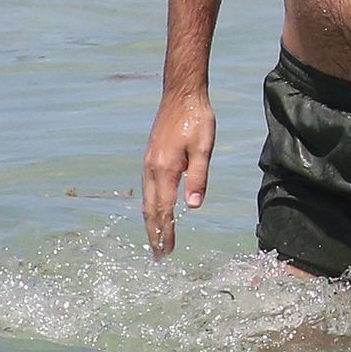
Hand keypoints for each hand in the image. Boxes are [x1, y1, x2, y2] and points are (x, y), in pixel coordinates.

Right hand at [142, 89, 214, 256]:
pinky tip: (156, 211)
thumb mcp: (204, 148)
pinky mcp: (150, 157)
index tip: (168, 251)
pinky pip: (147, 189)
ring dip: (151, 222)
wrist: (181, 95)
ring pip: (146, 200)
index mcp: (165, 170)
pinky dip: (150, 206)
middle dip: (155, 233)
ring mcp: (148, 163)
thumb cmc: (196, 119)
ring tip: (156, 239)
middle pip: (150, 209)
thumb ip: (198, 177)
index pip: (165, 209)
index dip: (166, 232)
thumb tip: (193, 207)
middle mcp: (151, 169)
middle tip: (159, 256)